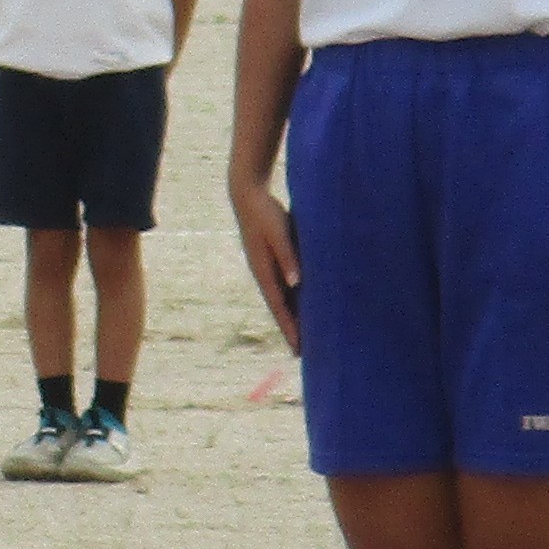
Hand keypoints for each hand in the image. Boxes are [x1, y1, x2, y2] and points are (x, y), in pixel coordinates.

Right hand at [228, 168, 302, 350]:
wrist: (247, 195)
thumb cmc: (265, 213)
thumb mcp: (278, 233)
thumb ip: (287, 257)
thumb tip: (296, 284)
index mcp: (263, 271)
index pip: (279, 307)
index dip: (290, 328)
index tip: (298, 349)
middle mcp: (263, 274)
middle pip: (279, 308)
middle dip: (290, 330)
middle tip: (301, 353)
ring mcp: (265, 268)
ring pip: (281, 298)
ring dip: (291, 316)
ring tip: (302, 335)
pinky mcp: (270, 260)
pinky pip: (283, 286)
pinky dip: (291, 299)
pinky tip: (300, 304)